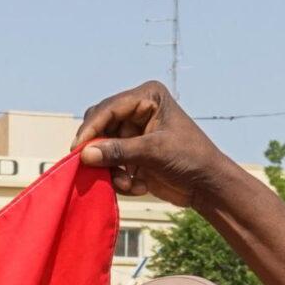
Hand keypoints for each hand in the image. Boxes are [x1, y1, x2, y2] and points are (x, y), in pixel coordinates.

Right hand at [73, 82, 239, 208]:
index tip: (77, 149)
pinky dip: (119, 178)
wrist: (207, 186)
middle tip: (93, 168)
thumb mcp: (153, 152)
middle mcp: (138, 110)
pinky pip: (111, 164)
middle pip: (101, 126)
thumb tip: (84, 154)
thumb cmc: (190, 159)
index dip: (91, 129)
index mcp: (147, 97)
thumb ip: (118, 152)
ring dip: (111, 169)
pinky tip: (137, 187)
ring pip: (103, 148)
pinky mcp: (133, 153)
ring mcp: (134, 133)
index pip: (109, 108)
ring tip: (127, 183)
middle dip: (100, 150)